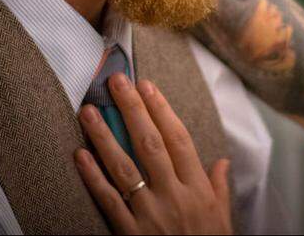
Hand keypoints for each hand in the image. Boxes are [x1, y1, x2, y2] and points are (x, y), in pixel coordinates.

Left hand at [76, 74, 232, 234]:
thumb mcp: (223, 218)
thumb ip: (220, 188)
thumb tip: (221, 162)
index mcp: (197, 189)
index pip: (178, 139)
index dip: (162, 110)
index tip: (148, 85)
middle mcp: (172, 196)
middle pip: (150, 144)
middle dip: (132, 109)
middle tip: (116, 82)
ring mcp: (148, 214)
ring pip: (123, 167)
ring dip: (104, 136)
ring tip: (88, 110)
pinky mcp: (129, 233)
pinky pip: (107, 200)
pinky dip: (93, 176)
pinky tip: (80, 154)